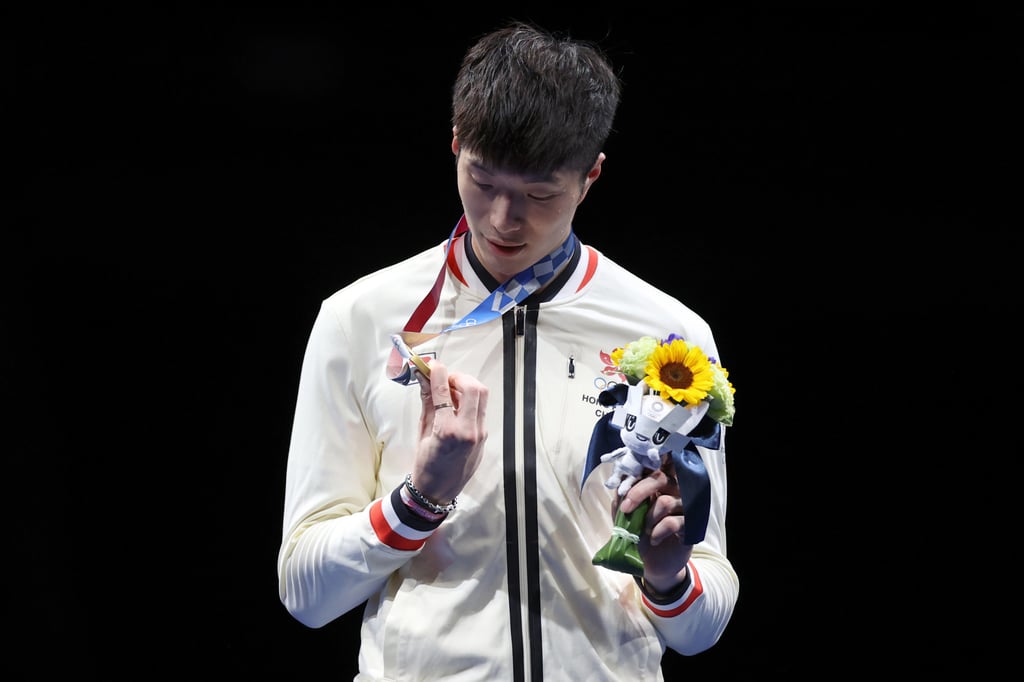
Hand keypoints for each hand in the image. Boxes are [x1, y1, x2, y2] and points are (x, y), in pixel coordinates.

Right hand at [409, 359, 488, 504]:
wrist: (437, 491)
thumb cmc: (425, 464)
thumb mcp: (422, 431)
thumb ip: (427, 402)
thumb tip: (424, 376)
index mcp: (448, 431)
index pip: (444, 391)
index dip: (437, 373)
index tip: (431, 364)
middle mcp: (468, 431)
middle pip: (473, 388)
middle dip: (458, 377)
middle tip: (444, 379)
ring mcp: (479, 434)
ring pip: (482, 396)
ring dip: (467, 386)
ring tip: (450, 390)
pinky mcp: (484, 436)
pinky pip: (480, 409)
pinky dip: (470, 400)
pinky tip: (456, 404)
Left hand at [617, 465, 691, 593]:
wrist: (652, 564)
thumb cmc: (639, 535)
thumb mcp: (624, 516)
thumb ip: (622, 499)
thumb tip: (619, 484)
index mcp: (658, 484)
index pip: (654, 466)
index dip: (642, 467)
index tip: (627, 477)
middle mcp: (674, 491)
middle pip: (661, 477)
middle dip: (639, 491)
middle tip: (626, 508)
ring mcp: (684, 507)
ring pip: (666, 502)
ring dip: (649, 518)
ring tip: (644, 531)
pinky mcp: (690, 525)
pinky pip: (672, 522)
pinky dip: (658, 532)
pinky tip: (654, 540)